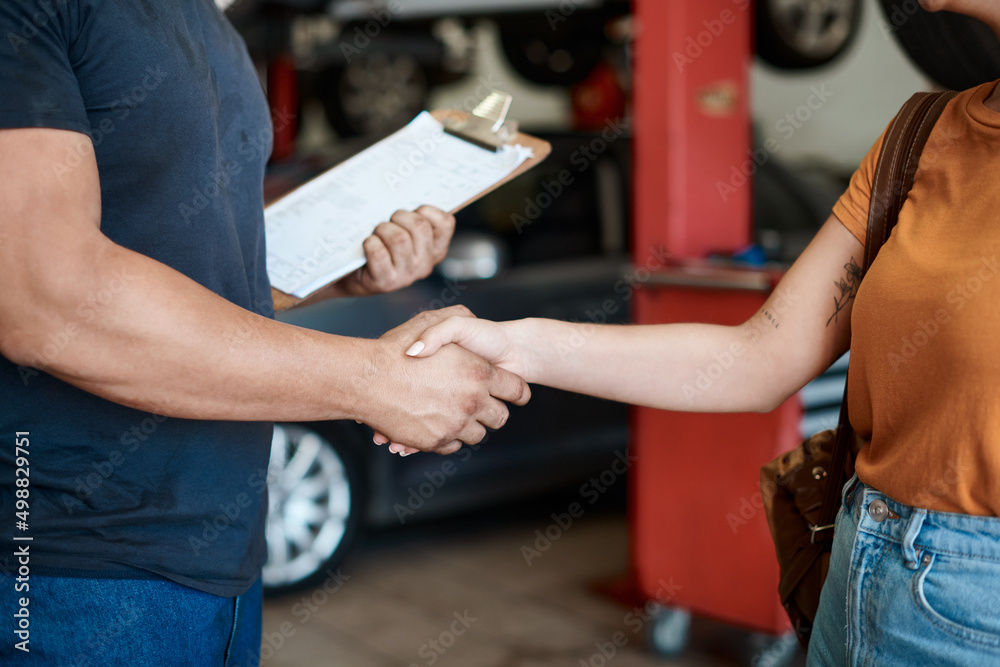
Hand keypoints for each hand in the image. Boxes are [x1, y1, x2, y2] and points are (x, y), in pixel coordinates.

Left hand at [339, 205, 455, 296]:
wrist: (352, 271)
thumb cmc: (380, 242)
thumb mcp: (402, 229)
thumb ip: (413, 215)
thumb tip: (405, 184)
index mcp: (436, 249)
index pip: (446, 222)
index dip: (426, 210)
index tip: (412, 211)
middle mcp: (426, 265)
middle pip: (420, 226)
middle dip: (399, 216)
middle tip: (387, 221)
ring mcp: (407, 276)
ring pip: (399, 239)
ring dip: (382, 229)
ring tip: (376, 233)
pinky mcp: (386, 283)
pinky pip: (379, 253)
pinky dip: (370, 243)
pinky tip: (368, 245)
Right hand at [361, 306, 530, 454]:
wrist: (365, 378)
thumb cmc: (395, 348)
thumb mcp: (432, 321)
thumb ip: (456, 322)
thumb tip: (472, 332)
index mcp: (479, 371)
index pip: (517, 389)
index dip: (517, 391)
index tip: (514, 394)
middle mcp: (472, 400)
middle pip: (500, 418)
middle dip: (492, 412)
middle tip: (480, 404)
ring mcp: (455, 423)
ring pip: (477, 435)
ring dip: (470, 426)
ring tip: (454, 413)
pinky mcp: (436, 441)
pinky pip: (453, 445)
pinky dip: (448, 437)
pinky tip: (435, 422)